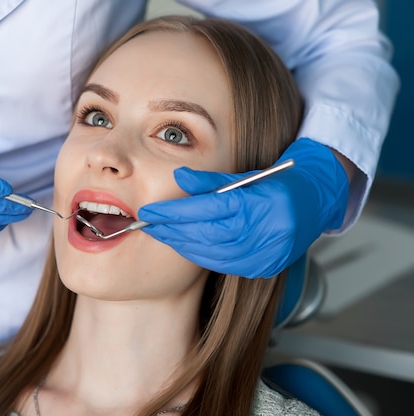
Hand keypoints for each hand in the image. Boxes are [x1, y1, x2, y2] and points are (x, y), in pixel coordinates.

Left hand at [137, 138, 348, 277]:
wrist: (314, 204)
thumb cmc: (277, 185)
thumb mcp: (245, 176)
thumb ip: (210, 181)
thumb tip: (178, 178)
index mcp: (260, 204)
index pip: (207, 209)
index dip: (174, 212)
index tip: (150, 212)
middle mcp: (265, 232)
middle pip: (206, 234)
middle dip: (171, 230)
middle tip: (147, 225)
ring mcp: (266, 254)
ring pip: (212, 253)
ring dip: (182, 244)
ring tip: (161, 234)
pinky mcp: (264, 268)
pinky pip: (224, 265)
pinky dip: (200, 255)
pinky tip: (184, 246)